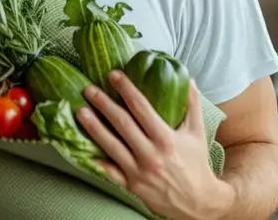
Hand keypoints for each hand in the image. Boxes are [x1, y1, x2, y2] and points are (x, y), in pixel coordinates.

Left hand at [77, 71, 231, 219]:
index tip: (114, 75)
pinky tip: (81, 147)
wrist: (197, 202)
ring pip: (111, 146)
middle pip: (122, 124)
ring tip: (79, 111)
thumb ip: (192, 105)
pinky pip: (109, 171)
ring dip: (93, 127)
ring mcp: (139, 171)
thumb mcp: (197, 132)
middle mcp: (151, 155)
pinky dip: (96, 160)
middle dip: (103, 104)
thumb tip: (187, 78)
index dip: (126, 89)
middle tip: (89, 89)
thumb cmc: (195, 163)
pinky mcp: (131, 185)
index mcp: (166, 139)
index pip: (142, 108)